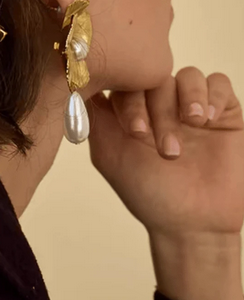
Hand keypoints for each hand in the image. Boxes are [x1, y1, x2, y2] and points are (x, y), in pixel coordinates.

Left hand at [86, 68, 243, 238]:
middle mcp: (159, 101)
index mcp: (130, 107)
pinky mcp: (222, 111)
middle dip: (159, 108)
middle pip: (156, 76)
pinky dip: (211, 96)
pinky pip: (218, 83)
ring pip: (186, 76)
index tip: (136, 133)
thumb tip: (77, 79)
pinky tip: (206, 121)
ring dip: (187, 100)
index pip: (125, 81)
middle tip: (166, 145)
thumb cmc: (148, 192)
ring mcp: (190, 104)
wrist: (192, 223)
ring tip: (193, 125)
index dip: (129, 100)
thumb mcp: (109, 153)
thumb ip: (94, 116)